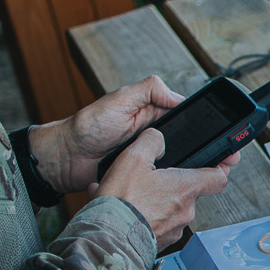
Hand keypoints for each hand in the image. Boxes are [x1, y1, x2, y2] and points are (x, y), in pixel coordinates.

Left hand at [27, 76, 186, 192]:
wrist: (67, 158)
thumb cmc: (88, 127)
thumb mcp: (119, 100)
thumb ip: (149, 90)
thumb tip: (178, 95)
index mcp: (151, 110)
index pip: (184, 113)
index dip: (194, 119)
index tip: (202, 127)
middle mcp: (154, 132)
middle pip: (186, 138)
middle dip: (188, 145)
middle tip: (186, 150)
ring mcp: (149, 154)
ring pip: (177, 159)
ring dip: (176, 163)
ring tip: (173, 165)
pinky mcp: (143, 173)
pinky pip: (162, 176)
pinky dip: (164, 178)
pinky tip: (165, 180)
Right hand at [93, 127, 238, 250]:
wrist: (108, 240)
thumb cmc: (122, 202)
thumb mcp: (133, 158)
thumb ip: (151, 142)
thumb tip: (157, 138)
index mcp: (186, 188)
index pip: (218, 177)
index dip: (216, 168)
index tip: (212, 164)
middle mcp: (186, 211)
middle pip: (188, 192)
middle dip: (171, 185)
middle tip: (150, 180)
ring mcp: (174, 229)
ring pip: (171, 209)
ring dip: (156, 202)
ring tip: (132, 196)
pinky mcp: (161, 243)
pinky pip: (158, 225)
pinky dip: (146, 217)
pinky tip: (127, 211)